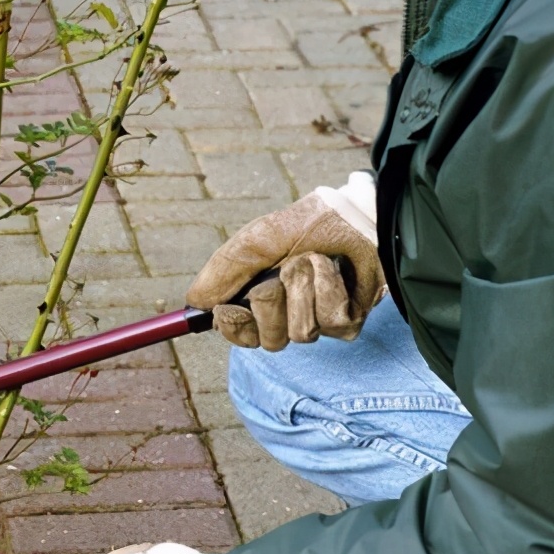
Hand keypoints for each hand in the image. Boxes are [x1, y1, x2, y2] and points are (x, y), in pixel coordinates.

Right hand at [186, 172, 383, 350]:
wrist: (359, 215)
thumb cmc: (309, 224)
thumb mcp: (257, 240)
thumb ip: (224, 269)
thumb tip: (194, 301)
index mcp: (257, 300)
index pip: (238, 334)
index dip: (235, 325)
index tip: (232, 307)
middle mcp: (285, 315)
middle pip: (267, 339)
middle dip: (274, 299)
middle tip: (285, 270)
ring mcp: (316, 323)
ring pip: (299, 332)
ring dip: (304, 288)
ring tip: (314, 261)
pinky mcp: (346, 325)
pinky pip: (329, 322)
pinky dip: (329, 289)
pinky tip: (336, 272)